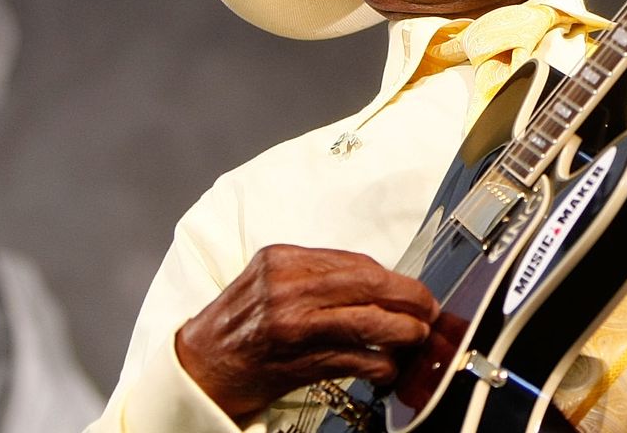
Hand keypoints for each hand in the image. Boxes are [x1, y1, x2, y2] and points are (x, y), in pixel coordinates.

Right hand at [175, 244, 438, 419]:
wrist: (198, 368)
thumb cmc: (236, 327)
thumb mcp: (269, 283)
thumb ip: (315, 277)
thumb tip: (376, 283)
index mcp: (282, 259)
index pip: (355, 261)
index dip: (393, 277)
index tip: (412, 289)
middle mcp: (287, 286)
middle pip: (368, 283)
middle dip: (409, 297)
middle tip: (428, 309)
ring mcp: (292, 324)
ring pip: (367, 320)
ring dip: (402, 331)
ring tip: (417, 337)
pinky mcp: (297, 361)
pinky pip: (353, 358)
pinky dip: (379, 364)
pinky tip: (387, 368)